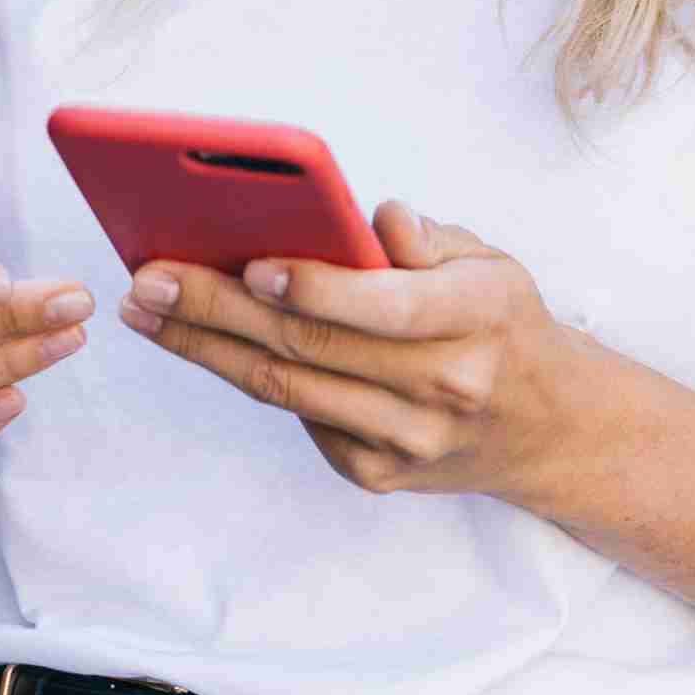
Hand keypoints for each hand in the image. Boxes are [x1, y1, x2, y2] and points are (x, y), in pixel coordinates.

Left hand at [117, 197, 599, 501]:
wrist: (549, 429)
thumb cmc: (503, 325)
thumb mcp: (491, 261)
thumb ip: (429, 238)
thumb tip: (365, 222)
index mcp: (478, 319)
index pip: (384, 308)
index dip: (315, 288)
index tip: (252, 262)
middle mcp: (441, 388)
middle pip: (310, 348)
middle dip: (218, 311)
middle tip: (148, 279)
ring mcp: (405, 441)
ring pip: (286, 389)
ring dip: (205, 348)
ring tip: (146, 310)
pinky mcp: (376, 473)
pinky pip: (298, 416)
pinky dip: (246, 375)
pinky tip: (201, 343)